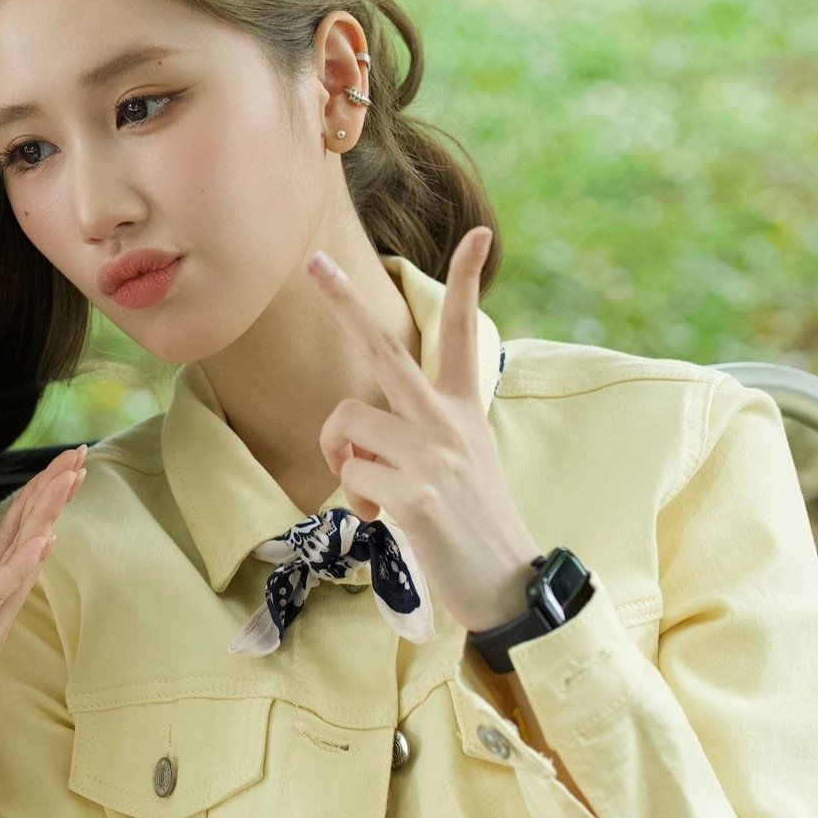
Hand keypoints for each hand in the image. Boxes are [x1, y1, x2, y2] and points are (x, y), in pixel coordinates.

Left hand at [0, 445, 87, 817]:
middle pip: (20, 547)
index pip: (3, 546)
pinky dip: (19, 566)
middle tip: (78, 458)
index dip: (26, 507)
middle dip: (48, 501)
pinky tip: (43, 537)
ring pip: (16, 563)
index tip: (53, 471)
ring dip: (44, 518)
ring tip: (71, 478)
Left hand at [305, 228, 538, 631]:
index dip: (468, 282)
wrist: (506, 584)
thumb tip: (352, 456)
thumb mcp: (455, 466)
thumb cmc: (469, 525)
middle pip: (385, 350)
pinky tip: (384, 521)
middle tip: (311, 263)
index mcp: (463, 409)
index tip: (480, 233)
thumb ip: (407, 443)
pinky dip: (355, 501)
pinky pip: (352, 477)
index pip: (466, 333)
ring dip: (342, 460)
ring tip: (372, 495)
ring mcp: (436, 455)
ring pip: (347, 423)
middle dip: (343, 303)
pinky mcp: (418, 494)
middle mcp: (450, 421)